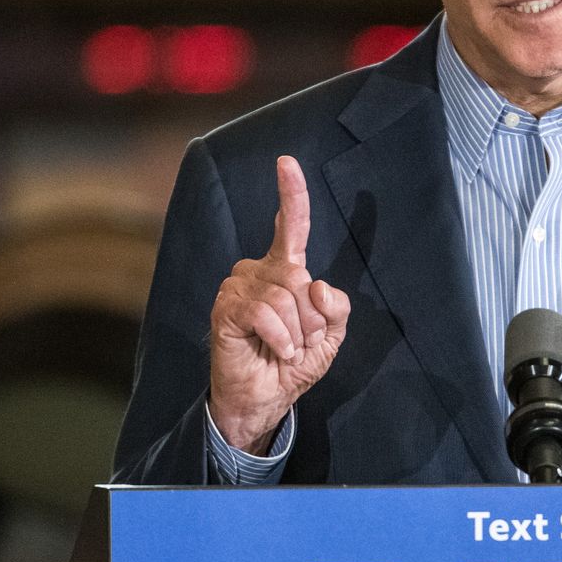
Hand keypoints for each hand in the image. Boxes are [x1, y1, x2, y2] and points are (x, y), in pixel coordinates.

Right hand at [207, 156, 350, 454]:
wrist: (265, 400)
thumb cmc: (292, 364)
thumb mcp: (330, 337)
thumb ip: (336, 309)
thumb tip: (317, 284)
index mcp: (284, 270)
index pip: (290, 226)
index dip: (291, 194)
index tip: (287, 162)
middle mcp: (258, 271)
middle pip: (301, 277)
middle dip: (312, 320)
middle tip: (299, 342)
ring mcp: (238, 288)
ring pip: (286, 297)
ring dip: (296, 334)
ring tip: (284, 349)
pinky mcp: (225, 309)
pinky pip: (266, 313)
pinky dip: (280, 338)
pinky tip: (274, 350)